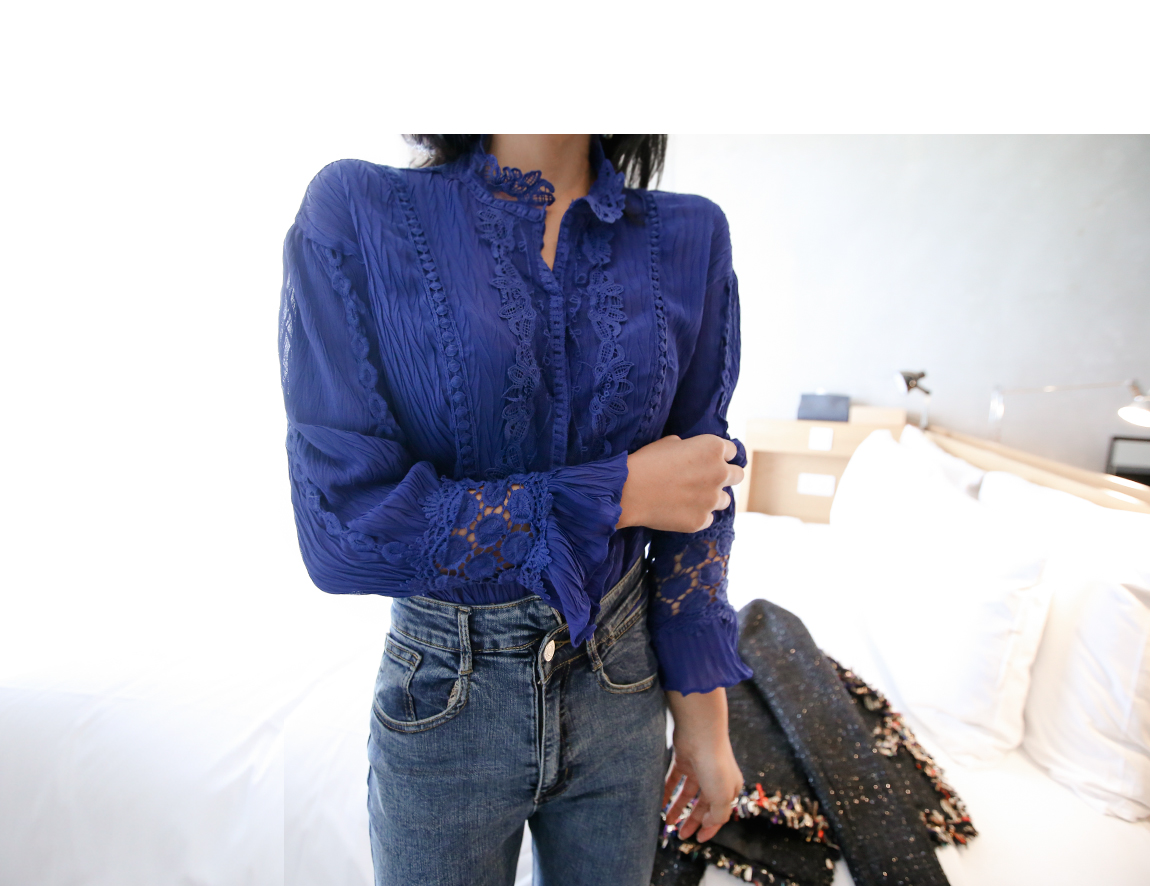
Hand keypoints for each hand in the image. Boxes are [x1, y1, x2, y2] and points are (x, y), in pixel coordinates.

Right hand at [616, 434, 743, 532]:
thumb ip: (690, 447)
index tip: (710, 460)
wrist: (628, 491)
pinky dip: (698, 515)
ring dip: (712, 498)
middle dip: (726, 476)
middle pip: (738, 475)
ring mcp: (712, 499)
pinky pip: (707, 518)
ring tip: (690, 497)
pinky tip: (679, 510)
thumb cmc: (646, 462)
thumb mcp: (669, 442)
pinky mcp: (701, 520)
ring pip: (725, 500)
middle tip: (708, 479)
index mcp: (713, 448)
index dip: (720, 455)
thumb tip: (692, 453)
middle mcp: (720, 473)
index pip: (731, 451)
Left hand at [663, 688, 743, 842]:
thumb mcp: (721, 797)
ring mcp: (699, 767)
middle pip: (703, 804)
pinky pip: (674, 779)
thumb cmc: (715, 765)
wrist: (700, 731)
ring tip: (667, 821)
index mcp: (730, 787)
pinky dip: (667, 791)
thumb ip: (718, 816)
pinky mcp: (684, 758)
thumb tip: (709, 824)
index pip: (720, 813)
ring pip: (687, 792)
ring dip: (678, 807)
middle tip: (679, 835)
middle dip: (692, 820)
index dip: (709, 828)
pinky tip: (659, 802)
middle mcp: (716, 777)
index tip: (697, 839)